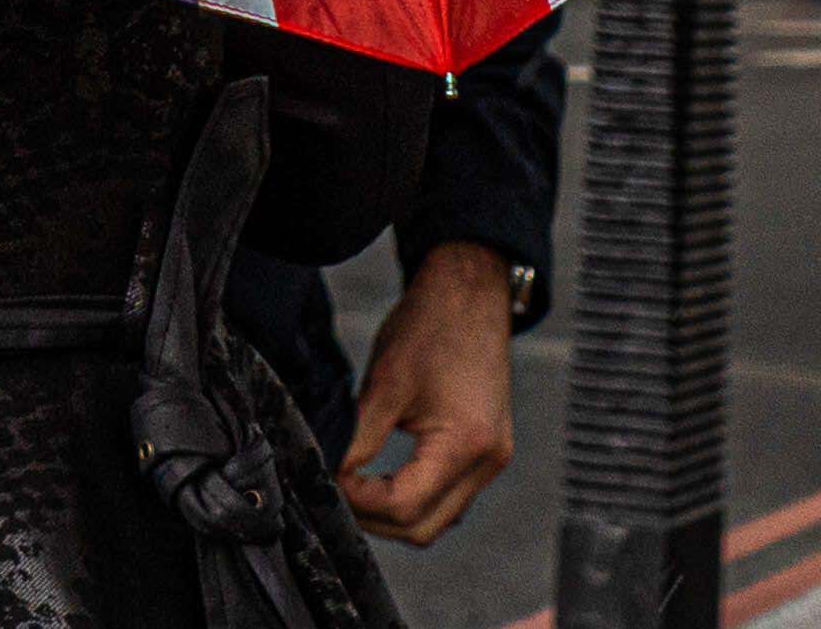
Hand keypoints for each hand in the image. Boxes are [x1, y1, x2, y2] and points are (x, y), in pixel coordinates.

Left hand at [336, 242, 516, 545]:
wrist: (470, 293)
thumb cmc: (430, 326)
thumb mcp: (385, 381)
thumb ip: (359, 437)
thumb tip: (329, 474)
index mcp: (465, 444)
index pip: (405, 505)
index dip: (359, 501)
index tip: (327, 478)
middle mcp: (487, 461)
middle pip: (424, 527)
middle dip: (373, 518)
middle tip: (335, 490)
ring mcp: (492, 460)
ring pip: (438, 519)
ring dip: (394, 513)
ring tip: (354, 486)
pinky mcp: (488, 452)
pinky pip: (449, 498)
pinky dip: (415, 498)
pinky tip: (383, 479)